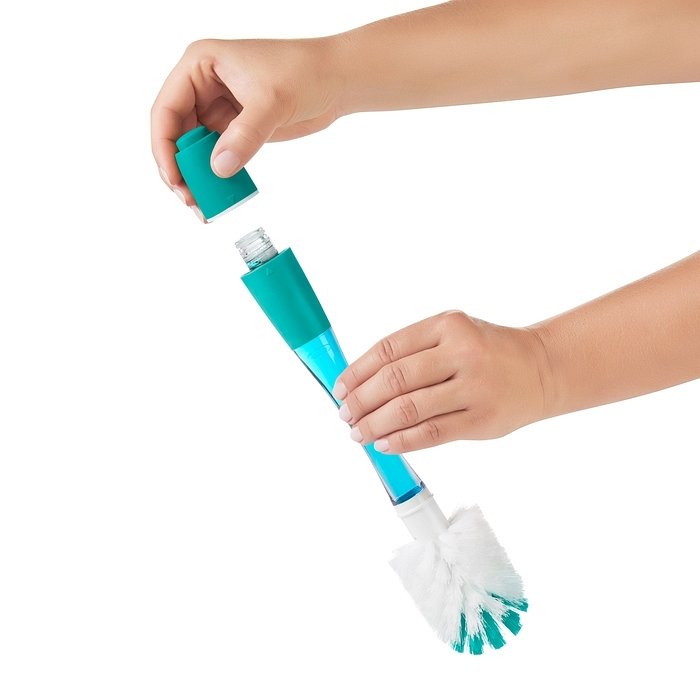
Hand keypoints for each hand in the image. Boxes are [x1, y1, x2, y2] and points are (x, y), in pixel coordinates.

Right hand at [151, 38, 342, 213]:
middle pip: (176, 134)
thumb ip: (245, 135)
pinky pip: (216, 156)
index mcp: (200, 65)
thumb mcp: (271, 102)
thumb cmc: (305, 72)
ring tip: (203, 205)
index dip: (164, 147)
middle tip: (189, 199)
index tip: (173, 177)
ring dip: (196, 177)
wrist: (336, 80)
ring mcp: (218, 109)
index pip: (167, 109)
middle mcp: (203, 87)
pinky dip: (216, 176)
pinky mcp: (235, 129)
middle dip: (179, 169)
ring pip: (194, 149)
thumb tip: (220, 168)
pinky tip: (220, 195)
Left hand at [332, 311, 547, 453]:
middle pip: (395, 379)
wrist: (542, 368)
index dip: (357, 371)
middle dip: (362, 400)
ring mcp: (473, 387)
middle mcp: (461, 352)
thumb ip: (414, 352)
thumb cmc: (487, 351)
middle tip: (345, 414)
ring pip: (410, 408)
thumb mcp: (454, 334)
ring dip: (375, 424)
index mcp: (448, 325)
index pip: (389, 349)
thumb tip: (362, 383)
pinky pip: (431, 433)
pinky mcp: (482, 420)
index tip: (340, 388)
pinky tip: (384, 444)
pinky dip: (402, 440)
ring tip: (358, 432)